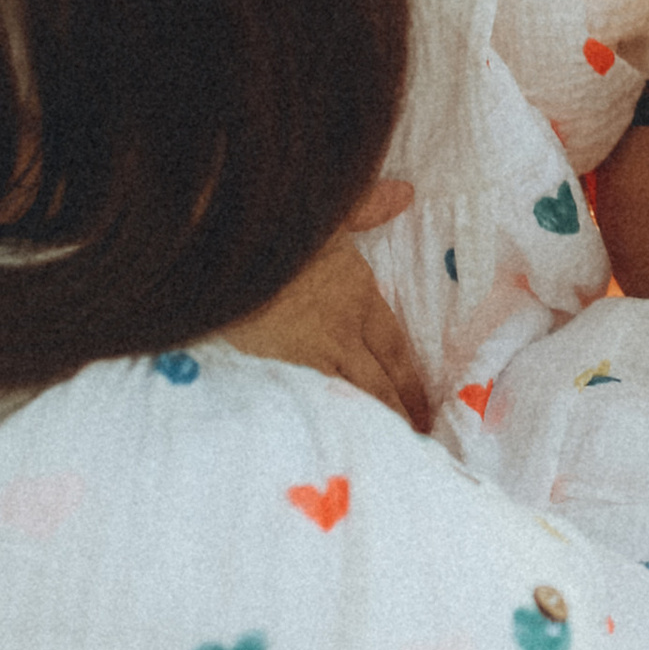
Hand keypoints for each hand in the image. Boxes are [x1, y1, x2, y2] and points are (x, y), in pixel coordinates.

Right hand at [220, 179, 432, 430]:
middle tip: (414, 444)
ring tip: (384, 455)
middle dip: (399, 414)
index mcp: (357, 294)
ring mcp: (309, 357)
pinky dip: (328, 428)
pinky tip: (333, 447)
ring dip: (371, 426)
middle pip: (380, 384)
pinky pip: (312, 406)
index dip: (412, 382)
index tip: (425, 408)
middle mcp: (341, 332)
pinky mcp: (275, 373)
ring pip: (352, 400)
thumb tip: (405, 194)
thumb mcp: (326, 208)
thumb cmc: (275, 228)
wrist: (223, 250)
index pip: (395, 349)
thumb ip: (366, 206)